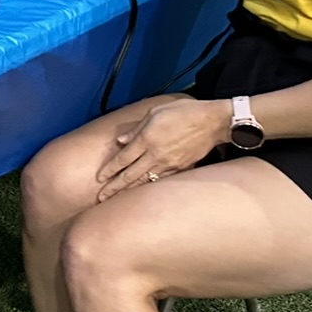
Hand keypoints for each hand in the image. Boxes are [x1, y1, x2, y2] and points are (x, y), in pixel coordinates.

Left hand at [94, 98, 230, 199]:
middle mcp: (155, 155)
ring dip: (129, 191)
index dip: (109, 169)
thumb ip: (136, 129)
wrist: (212, 121)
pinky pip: (161, 180)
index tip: (99, 178)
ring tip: (117, 200)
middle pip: (130, 175)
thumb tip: (121, 141)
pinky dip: (150, 187)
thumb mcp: (155, 112)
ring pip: (145, 181)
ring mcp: (168, 164)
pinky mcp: (180, 168)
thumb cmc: (183, 112)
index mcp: (146, 140)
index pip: (123, 159)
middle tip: (101, 197)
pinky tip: (142, 192)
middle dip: (114, 187)